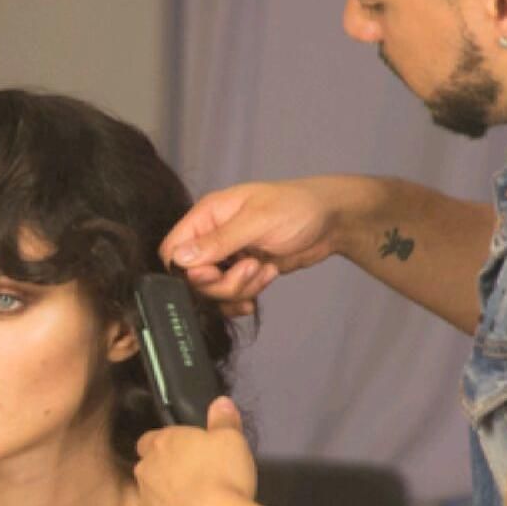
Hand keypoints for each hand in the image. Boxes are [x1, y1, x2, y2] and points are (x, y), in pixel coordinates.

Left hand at [134, 397, 255, 505]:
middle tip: (195, 479)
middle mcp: (146, 474)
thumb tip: (220, 402)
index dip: (164, 444)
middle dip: (166, 473)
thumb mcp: (232, 440)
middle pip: (149, 470)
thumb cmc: (223, 476)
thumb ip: (223, 420)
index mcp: (160, 445)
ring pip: (153, 500)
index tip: (184, 451)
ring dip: (169, 501)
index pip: (148, 439)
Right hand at [160, 178, 347, 314]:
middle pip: (193, 277)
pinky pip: (231, 296)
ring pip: (214, 291)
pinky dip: (246, 297)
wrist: (333, 222)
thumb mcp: (257, 221)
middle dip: (222, 283)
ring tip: (265, 269)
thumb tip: (179, 258)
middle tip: (251, 268)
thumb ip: (218, 241)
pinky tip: (265, 282)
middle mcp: (212, 237)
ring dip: (240, 288)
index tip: (213, 273)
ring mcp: (227, 257)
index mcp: (207, 215)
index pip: (173, 249)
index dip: (186, 270)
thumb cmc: (298, 208)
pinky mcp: (243, 273)